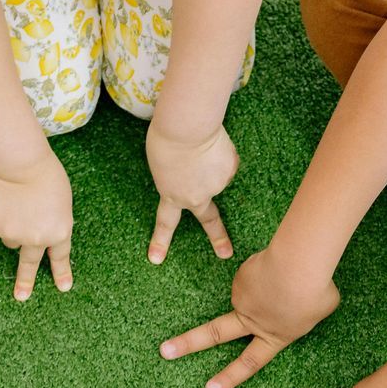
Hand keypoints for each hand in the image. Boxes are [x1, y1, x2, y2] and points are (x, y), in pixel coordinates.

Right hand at [0, 153, 72, 300]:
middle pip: (29, 264)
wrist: (20, 163)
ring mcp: (14, 236)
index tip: (63, 288)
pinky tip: (2, 201)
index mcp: (59, 232)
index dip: (62, 273)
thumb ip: (53, 220)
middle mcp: (37, 240)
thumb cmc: (45, 174)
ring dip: (11, 226)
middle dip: (26, 282)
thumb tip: (40, 232)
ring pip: (10, 238)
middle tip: (21, 297)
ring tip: (16, 202)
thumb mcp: (61, 200)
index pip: (60, 257)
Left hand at [145, 123, 237, 263]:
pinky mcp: (230, 170)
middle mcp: (196, 197)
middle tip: (225, 253)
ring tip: (200, 145)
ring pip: (216, 174)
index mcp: (172, 195)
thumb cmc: (166, 140)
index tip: (156, 259)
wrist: (187, 128)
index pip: (166, 223)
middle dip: (218, 238)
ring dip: (211, 162)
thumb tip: (199, 176)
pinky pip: (227, 160)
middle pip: (209, 220)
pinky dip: (221, 151)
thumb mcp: (161, 163)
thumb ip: (177, 176)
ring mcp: (216, 185)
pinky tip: (213, 143)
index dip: (160, 241)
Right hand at [160, 246, 338, 387]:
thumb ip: (303, 312)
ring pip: (254, 291)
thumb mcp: (321, 310)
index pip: (250, 363)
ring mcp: (242, 298)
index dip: (230, 377)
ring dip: (270, 283)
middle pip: (213, 334)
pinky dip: (270, 269)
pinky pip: (257, 272)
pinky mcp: (240, 277)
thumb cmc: (316, 290)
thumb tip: (291, 302)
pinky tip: (282, 265)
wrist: (298, 265)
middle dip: (187, 344)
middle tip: (164, 351)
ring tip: (293, 276)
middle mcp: (252, 321)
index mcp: (275, 336)